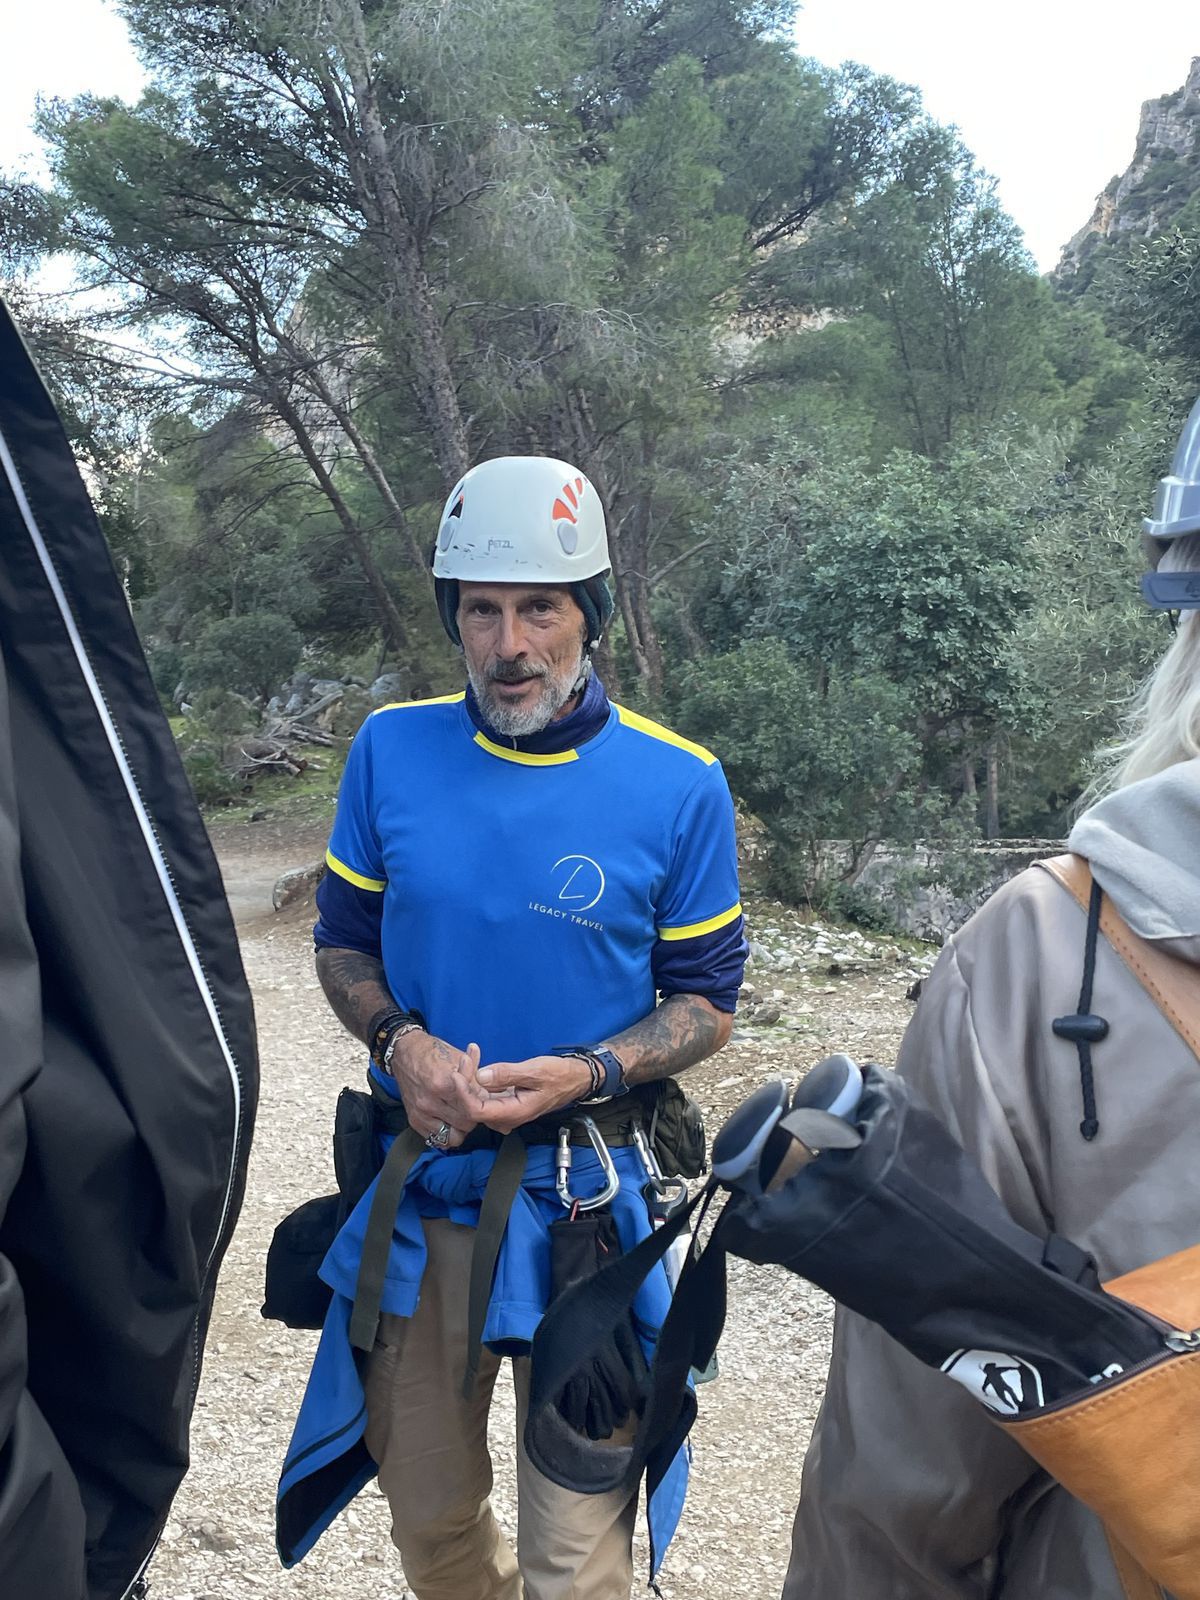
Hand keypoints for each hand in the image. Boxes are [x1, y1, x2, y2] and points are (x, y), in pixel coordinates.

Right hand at [390, 1033, 486, 1148]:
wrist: (406, 1052)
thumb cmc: (435, 1053)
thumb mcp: (460, 1059)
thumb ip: (476, 1079)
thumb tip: (492, 1095)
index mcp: (444, 1084)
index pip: (474, 1108)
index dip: (483, 1106)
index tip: (484, 1101)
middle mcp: (430, 1102)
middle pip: (465, 1124)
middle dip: (474, 1118)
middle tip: (475, 1108)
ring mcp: (421, 1113)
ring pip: (453, 1137)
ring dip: (461, 1128)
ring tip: (462, 1116)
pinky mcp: (414, 1121)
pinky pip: (437, 1140)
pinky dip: (446, 1134)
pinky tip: (450, 1121)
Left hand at [474, 1055, 593, 1132]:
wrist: (573, 1079)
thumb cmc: (558, 1076)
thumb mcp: (535, 1071)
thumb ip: (507, 1074)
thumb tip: (481, 1076)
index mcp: (514, 1113)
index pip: (476, 1111)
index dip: (463, 1094)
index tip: (457, 1073)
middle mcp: (505, 1116)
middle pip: (473, 1105)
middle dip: (465, 1081)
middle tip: (467, 1056)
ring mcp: (503, 1110)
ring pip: (476, 1099)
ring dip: (469, 1078)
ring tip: (469, 1055)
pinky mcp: (503, 1102)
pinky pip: (483, 1094)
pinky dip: (476, 1078)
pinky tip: (474, 1061)